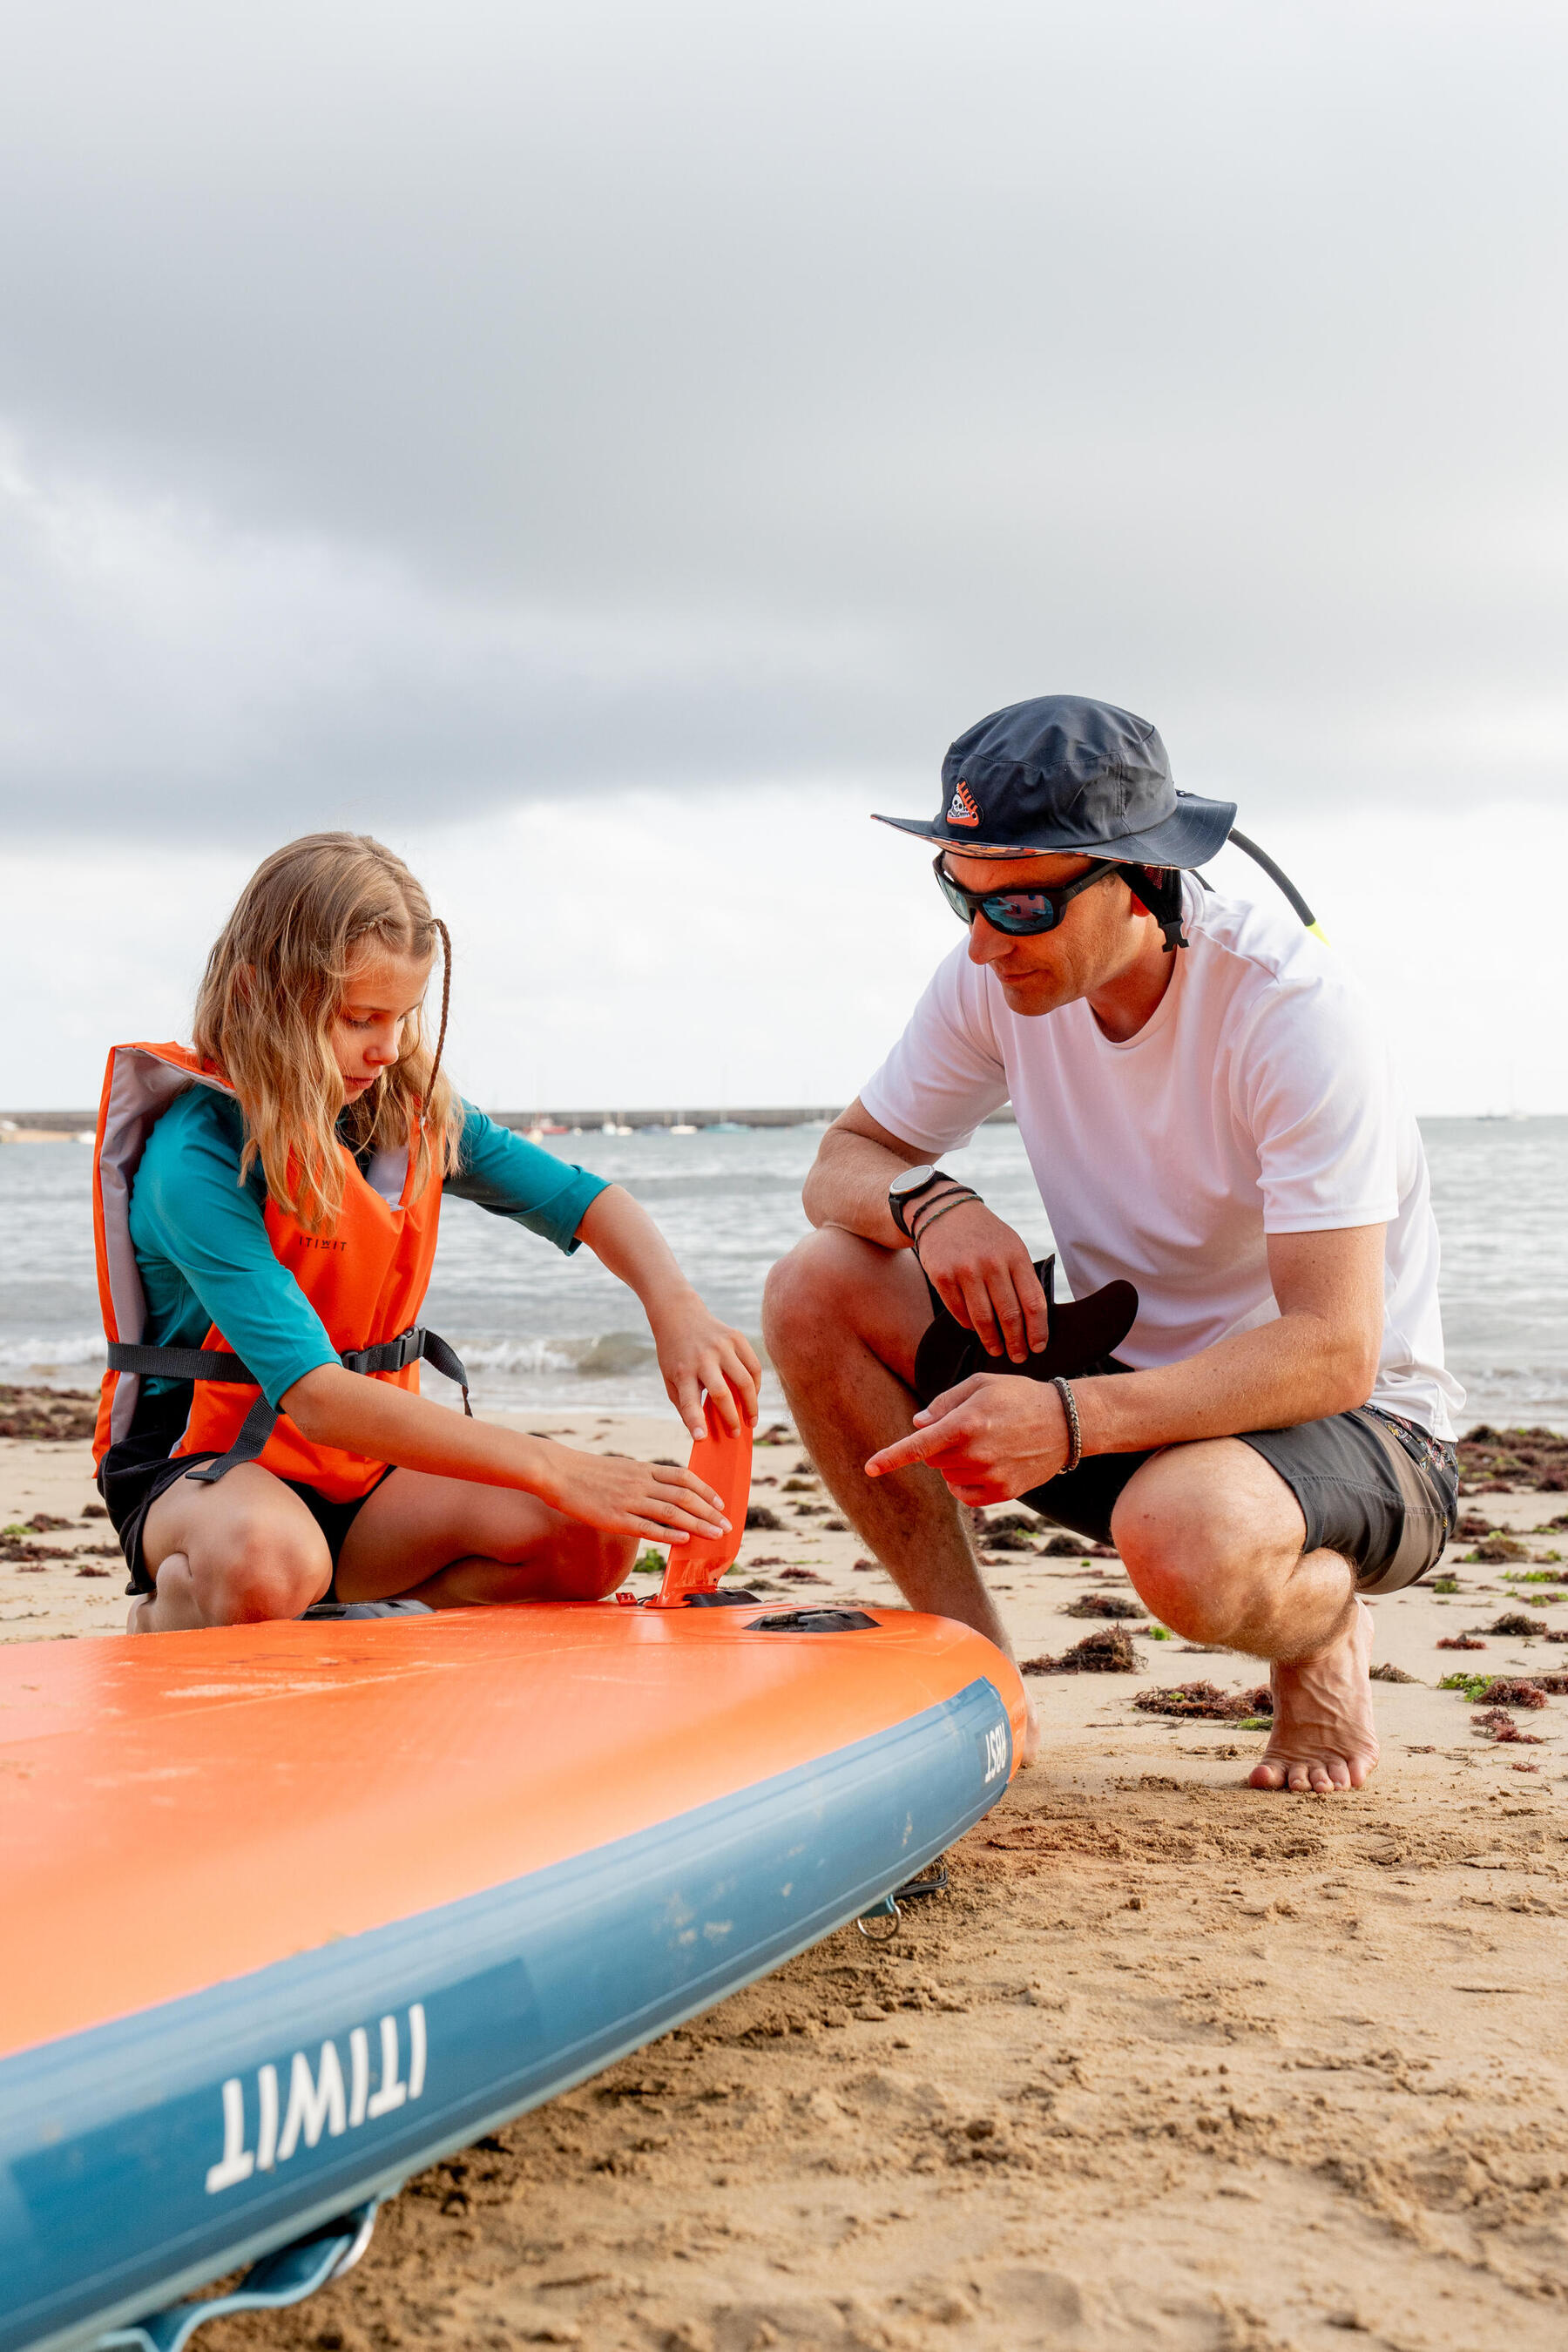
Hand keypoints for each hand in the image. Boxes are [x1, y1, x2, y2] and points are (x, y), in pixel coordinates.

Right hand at [533, 1444, 731, 1544]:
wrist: (558, 1472)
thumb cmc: (588, 1473)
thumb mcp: (622, 1469)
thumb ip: (644, 1480)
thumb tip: (664, 1493)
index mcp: (644, 1469)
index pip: (684, 1477)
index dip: (706, 1491)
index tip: (721, 1503)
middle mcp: (641, 1483)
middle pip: (685, 1496)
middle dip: (710, 1512)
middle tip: (727, 1525)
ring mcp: (629, 1500)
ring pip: (672, 1512)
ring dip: (698, 1524)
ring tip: (715, 1535)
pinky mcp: (616, 1518)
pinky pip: (647, 1527)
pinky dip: (669, 1534)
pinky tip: (684, 1540)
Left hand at [646, 1288, 761, 1438]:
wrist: (679, 1314)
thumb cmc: (674, 1355)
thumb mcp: (669, 1378)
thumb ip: (685, 1403)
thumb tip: (704, 1431)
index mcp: (682, 1371)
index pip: (689, 1401)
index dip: (695, 1421)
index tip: (701, 1438)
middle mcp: (703, 1358)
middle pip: (722, 1393)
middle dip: (731, 1418)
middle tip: (735, 1435)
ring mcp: (722, 1346)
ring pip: (745, 1381)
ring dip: (751, 1405)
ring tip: (750, 1421)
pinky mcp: (736, 1337)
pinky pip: (754, 1366)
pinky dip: (756, 1385)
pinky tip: (752, 1396)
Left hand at [864, 1373, 1069, 1504]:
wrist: (1066, 1422)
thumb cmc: (1019, 1396)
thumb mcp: (981, 1384)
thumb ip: (944, 1403)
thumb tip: (917, 1424)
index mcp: (968, 1423)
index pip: (920, 1445)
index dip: (891, 1457)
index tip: (869, 1468)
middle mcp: (977, 1453)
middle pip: (932, 1459)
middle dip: (938, 1446)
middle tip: (966, 1429)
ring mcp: (991, 1476)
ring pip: (947, 1476)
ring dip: (953, 1463)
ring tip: (983, 1444)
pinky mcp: (1003, 1493)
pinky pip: (964, 1494)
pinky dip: (964, 1482)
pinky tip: (984, 1465)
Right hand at [911, 1200, 1049, 1363]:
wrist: (945, 1212)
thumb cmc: (985, 1235)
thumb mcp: (1011, 1246)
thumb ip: (1022, 1277)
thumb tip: (1034, 1320)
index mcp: (1015, 1256)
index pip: (1033, 1302)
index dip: (1038, 1330)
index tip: (1038, 1346)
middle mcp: (991, 1262)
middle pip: (1009, 1315)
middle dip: (1016, 1342)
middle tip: (1018, 1356)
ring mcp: (965, 1269)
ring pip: (983, 1319)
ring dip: (992, 1340)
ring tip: (996, 1349)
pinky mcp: (942, 1276)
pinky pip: (959, 1312)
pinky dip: (969, 1325)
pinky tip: (974, 1329)